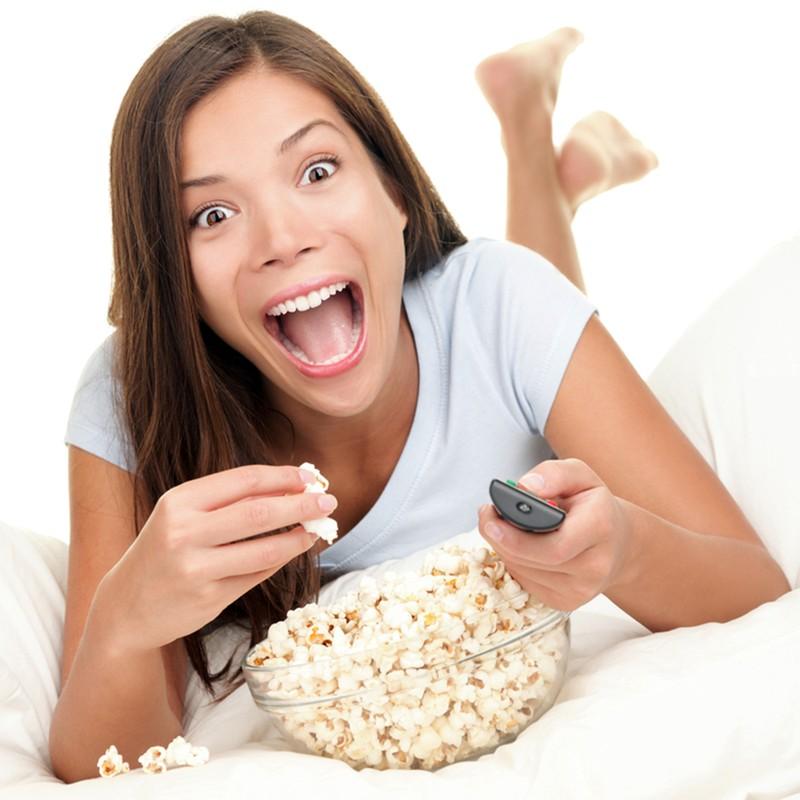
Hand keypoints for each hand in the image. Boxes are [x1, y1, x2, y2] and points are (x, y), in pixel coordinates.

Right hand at [90, 465, 336, 653]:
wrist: (126, 607)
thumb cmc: (164, 550)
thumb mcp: (184, 514)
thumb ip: (230, 500)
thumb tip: (290, 485)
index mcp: (179, 501)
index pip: (244, 480)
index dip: (283, 477)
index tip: (309, 477)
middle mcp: (184, 532)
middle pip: (259, 513)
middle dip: (301, 504)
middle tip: (328, 501)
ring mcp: (196, 568)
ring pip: (265, 548)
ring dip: (299, 537)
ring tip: (317, 528)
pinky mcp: (209, 599)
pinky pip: (258, 575)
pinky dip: (281, 560)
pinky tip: (293, 549)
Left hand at [477, 458, 633, 611]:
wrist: (618, 541)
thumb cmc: (593, 505)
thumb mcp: (579, 475)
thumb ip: (553, 474)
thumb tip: (524, 487)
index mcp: (601, 528)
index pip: (554, 545)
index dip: (516, 536)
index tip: (491, 517)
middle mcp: (595, 565)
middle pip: (533, 560)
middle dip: (502, 539)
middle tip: (488, 518)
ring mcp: (582, 589)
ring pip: (525, 571)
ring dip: (506, 549)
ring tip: (504, 528)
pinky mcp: (567, 602)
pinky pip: (527, 582)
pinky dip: (515, 562)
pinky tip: (520, 546)